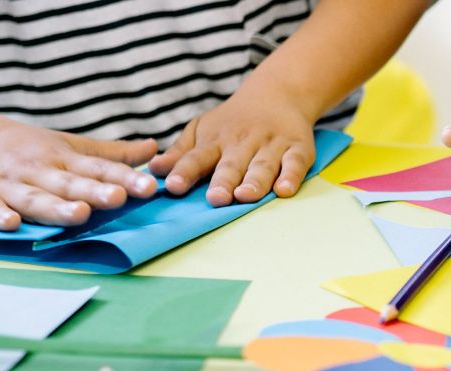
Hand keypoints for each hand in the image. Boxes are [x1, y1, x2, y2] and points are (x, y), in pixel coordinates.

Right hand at [0, 114, 157, 230]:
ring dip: (55, 207)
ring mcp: (8, 185)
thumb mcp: (69, 146)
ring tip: (79, 215)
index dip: (124, 178)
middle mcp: (37, 171)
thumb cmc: (27, 148)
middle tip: (119, 198)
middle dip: (94, 192)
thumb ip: (111, 154)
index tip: (149, 187)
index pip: (98, 169)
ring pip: (34, 198)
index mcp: (62, 159)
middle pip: (69, 184)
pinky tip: (11, 223)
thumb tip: (154, 149)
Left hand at [150, 82, 320, 206]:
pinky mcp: (298, 148)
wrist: (277, 93)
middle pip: (231, 164)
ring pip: (262, 165)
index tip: (173, 186)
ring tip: (245, 196)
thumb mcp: (202, 130)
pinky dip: (291, 176)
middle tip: (216, 198)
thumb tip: (153, 170)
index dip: (185, 171)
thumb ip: (180, 153)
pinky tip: (284, 190)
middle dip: (223, 181)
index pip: (197, 157)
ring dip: (255, 181)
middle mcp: (242, 143)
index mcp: (215, 140)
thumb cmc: (232, 122)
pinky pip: (295, 163)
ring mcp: (271, 145)